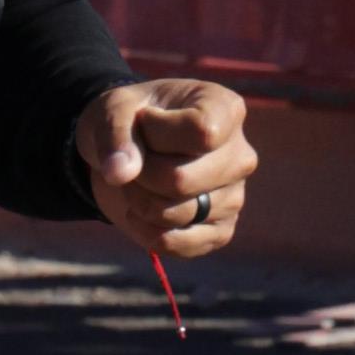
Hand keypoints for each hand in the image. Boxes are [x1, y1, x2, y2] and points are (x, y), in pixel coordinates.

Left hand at [79, 78, 255, 263]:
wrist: (130, 151)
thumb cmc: (130, 121)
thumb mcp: (113, 109)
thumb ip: (114, 133)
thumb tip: (120, 174)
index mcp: (227, 111)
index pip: (201, 132)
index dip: (158, 135)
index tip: (144, 122)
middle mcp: (240, 156)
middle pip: (182, 180)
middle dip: (140, 174)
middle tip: (132, 160)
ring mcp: (235, 197)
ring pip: (178, 214)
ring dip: (140, 201)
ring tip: (137, 182)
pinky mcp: (220, 231)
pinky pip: (181, 245)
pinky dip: (147, 232)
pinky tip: (138, 212)